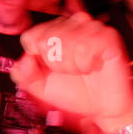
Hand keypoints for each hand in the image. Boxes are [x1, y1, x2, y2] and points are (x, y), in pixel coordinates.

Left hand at [13, 13, 132, 128]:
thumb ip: (25, 75)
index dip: (38, 59)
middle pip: (46, 39)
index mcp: (55, 31)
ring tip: (82, 71)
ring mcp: (91, 28)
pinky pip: (86, 46)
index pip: (31, 36)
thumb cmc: (76, 93)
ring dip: (71, 65)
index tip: (51, 69)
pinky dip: (85, 64)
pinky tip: (93, 67)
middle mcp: (73, 24)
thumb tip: (24, 60)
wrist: (104, 108)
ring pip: (66, 41)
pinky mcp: (108, 36)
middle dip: (56, 65)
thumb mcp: (42, 88)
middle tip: (71, 72)